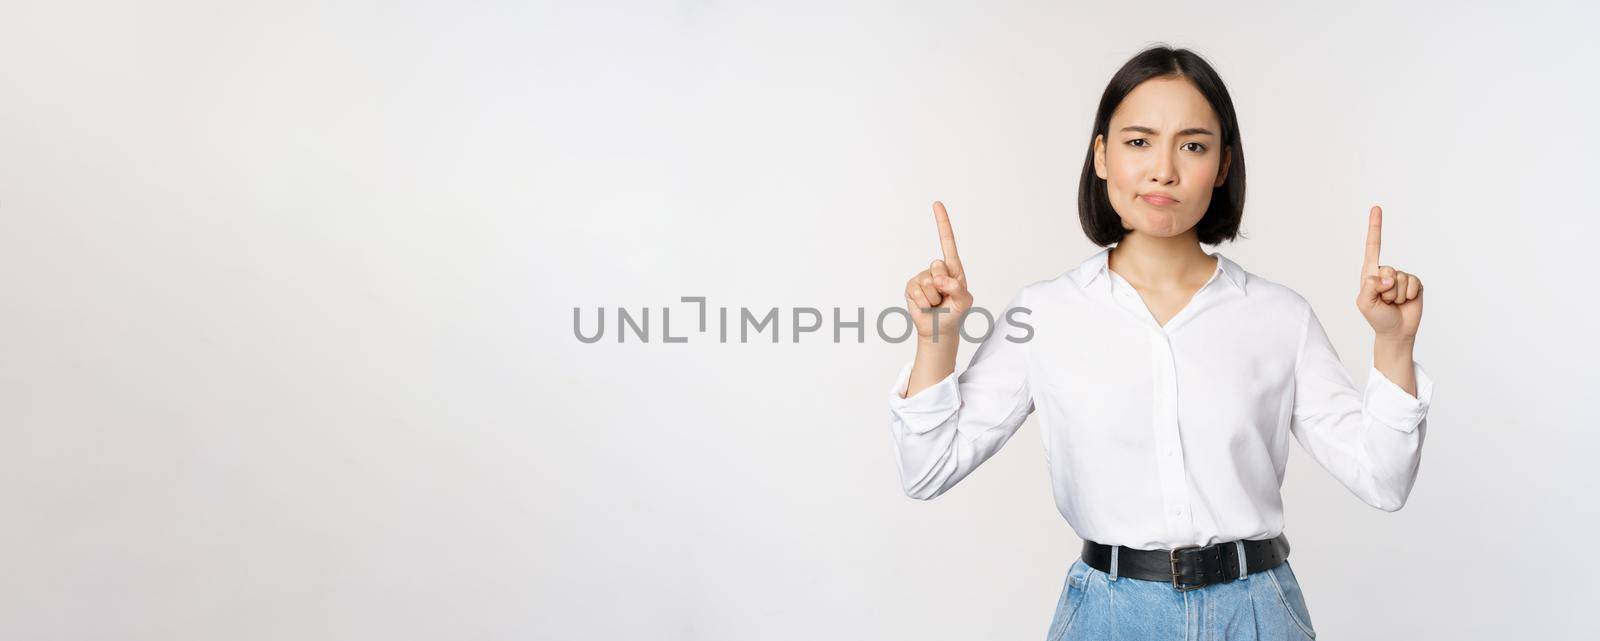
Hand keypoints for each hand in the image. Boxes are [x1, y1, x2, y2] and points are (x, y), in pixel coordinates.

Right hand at [903, 201, 973, 343]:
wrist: (938, 331)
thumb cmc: (954, 314)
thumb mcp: (964, 302)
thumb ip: (957, 289)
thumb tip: (940, 279)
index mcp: (953, 268)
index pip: (947, 242)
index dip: (942, 223)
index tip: (936, 204)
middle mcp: (937, 269)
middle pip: (936, 266)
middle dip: (942, 286)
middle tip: (944, 298)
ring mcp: (922, 277)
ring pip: (927, 282)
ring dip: (933, 298)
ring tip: (936, 304)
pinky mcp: (911, 287)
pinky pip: (916, 292)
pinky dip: (923, 303)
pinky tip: (926, 306)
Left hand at [1356, 205, 1423, 339]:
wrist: (1396, 331)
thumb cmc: (1377, 317)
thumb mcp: (1365, 303)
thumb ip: (1370, 287)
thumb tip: (1386, 276)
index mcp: (1370, 273)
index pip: (1373, 246)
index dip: (1375, 227)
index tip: (1376, 207)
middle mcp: (1386, 272)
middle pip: (1388, 270)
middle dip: (1386, 290)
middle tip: (1385, 301)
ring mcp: (1402, 277)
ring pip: (1401, 279)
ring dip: (1397, 295)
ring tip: (1393, 303)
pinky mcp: (1415, 284)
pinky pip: (1414, 283)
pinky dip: (1409, 295)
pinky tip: (1406, 302)